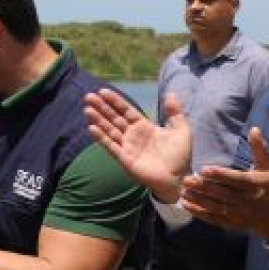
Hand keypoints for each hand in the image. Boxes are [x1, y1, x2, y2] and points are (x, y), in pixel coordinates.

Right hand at [84, 89, 190, 203]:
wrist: (177, 178)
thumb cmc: (180, 155)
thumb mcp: (181, 130)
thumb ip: (175, 112)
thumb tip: (171, 93)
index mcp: (144, 126)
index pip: (126, 110)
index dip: (115, 101)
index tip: (103, 91)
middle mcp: (132, 135)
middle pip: (114, 118)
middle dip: (102, 107)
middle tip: (88, 96)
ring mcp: (127, 146)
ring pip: (109, 130)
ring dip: (98, 120)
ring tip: (87, 109)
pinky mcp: (124, 158)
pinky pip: (111, 146)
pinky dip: (101, 137)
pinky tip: (92, 128)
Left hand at [181, 126, 268, 240]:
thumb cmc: (268, 185)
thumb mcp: (268, 166)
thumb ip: (260, 149)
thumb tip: (254, 129)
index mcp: (257, 185)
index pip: (238, 180)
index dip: (222, 175)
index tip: (205, 169)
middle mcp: (248, 201)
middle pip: (224, 194)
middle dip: (205, 187)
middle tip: (187, 179)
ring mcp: (239, 214)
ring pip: (217, 207)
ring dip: (199, 199)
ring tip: (184, 190)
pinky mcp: (231, 223)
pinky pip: (214, 218)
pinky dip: (200, 213)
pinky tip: (186, 205)